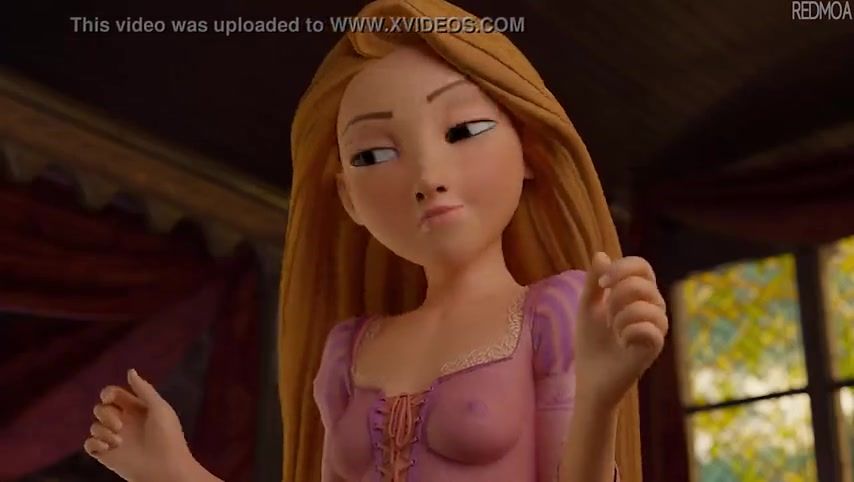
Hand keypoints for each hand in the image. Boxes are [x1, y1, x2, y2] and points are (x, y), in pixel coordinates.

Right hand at [84, 369, 196, 481]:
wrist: (166, 468)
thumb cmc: (168, 437)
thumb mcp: (159, 408)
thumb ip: (144, 389)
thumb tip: (130, 371)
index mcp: (136, 409)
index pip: (114, 394)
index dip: (108, 393)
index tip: (109, 398)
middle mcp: (124, 422)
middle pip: (101, 408)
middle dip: (106, 414)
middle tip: (120, 425)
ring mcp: (115, 438)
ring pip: (94, 425)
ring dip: (102, 430)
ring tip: (118, 440)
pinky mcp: (107, 455)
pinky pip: (89, 444)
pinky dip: (94, 443)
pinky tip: (109, 447)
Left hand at [574, 252, 668, 407]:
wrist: (590, 378)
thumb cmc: (591, 342)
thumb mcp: (588, 306)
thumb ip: (595, 281)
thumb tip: (601, 254)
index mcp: (638, 295)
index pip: (642, 266)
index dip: (622, 268)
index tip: (602, 284)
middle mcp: (653, 308)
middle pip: (643, 283)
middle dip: (617, 295)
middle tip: (606, 316)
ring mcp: (656, 328)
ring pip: (649, 304)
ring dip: (621, 316)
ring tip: (613, 331)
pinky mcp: (655, 348)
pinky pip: (651, 328)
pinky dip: (629, 331)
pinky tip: (622, 342)